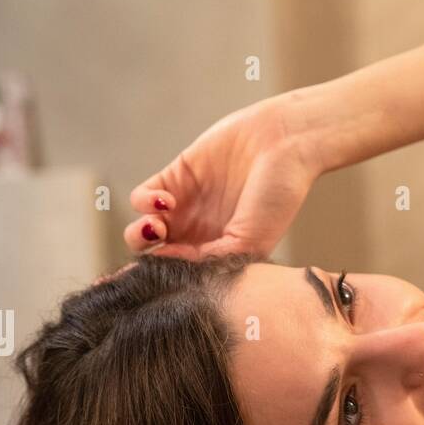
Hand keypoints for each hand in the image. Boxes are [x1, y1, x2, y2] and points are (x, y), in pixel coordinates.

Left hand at [123, 96, 317, 260]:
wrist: (283, 144)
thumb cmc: (277, 197)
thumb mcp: (249, 244)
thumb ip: (210, 261)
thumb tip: (171, 268)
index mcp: (216, 256)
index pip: (178, 276)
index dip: (163, 279)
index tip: (159, 279)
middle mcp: (197, 235)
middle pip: (154, 257)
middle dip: (145, 259)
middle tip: (159, 250)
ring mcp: (184, 208)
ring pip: (142, 230)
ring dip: (141, 233)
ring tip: (158, 226)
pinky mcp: (174, 177)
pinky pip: (142, 198)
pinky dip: (144, 203)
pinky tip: (166, 201)